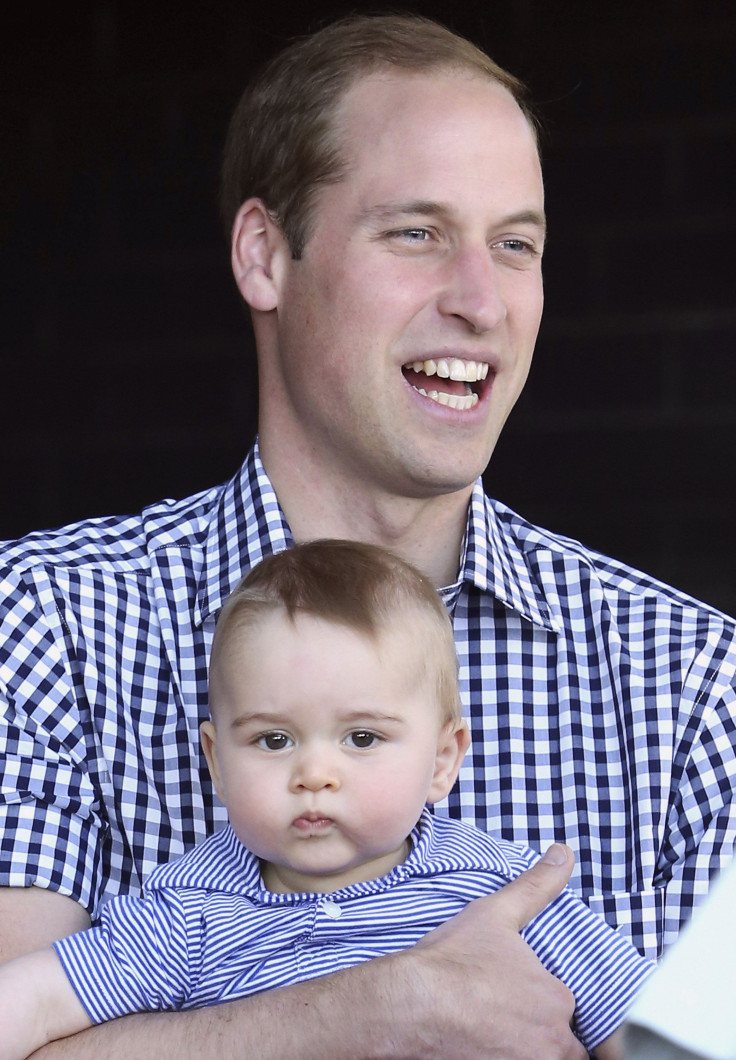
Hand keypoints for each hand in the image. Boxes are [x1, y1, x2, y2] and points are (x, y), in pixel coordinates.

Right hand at [404, 843, 587, 1059]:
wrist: (411, 1004)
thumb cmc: (453, 960)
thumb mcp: (498, 912)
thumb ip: (537, 885)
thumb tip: (565, 854)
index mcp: (558, 998)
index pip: (566, 1009)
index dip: (541, 1001)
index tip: (515, 996)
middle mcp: (552, 1042)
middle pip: (559, 1043)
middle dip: (538, 1032)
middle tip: (501, 1015)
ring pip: (542, 1059)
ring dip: (526, 1048)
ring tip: (493, 1032)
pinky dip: (503, 1058)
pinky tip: (481, 1046)